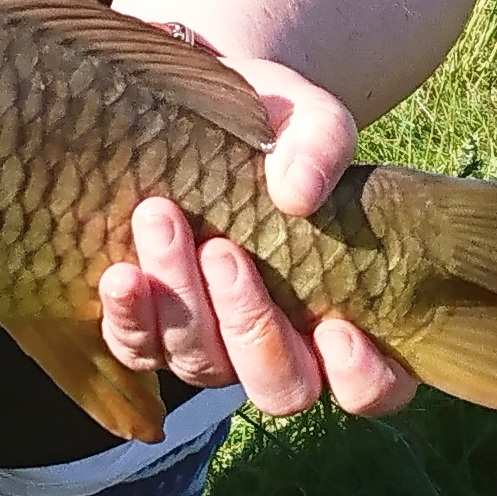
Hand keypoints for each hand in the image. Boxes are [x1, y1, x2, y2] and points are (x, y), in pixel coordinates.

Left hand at [95, 55, 420, 418]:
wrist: (201, 107)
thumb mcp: (306, 115)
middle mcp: (284, 344)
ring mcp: (215, 345)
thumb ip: (321, 142)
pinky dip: (129, 317)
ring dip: (181, 302)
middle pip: (279, 388)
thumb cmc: (275, 124)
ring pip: (203, 365)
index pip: (374, 386)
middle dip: (249, 324)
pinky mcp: (153, 330)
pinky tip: (121, 274)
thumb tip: (299, 194)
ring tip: (160, 219)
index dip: (360, 376)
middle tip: (221, 249)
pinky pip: (138, 350)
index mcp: (347, 310)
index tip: (335, 325)